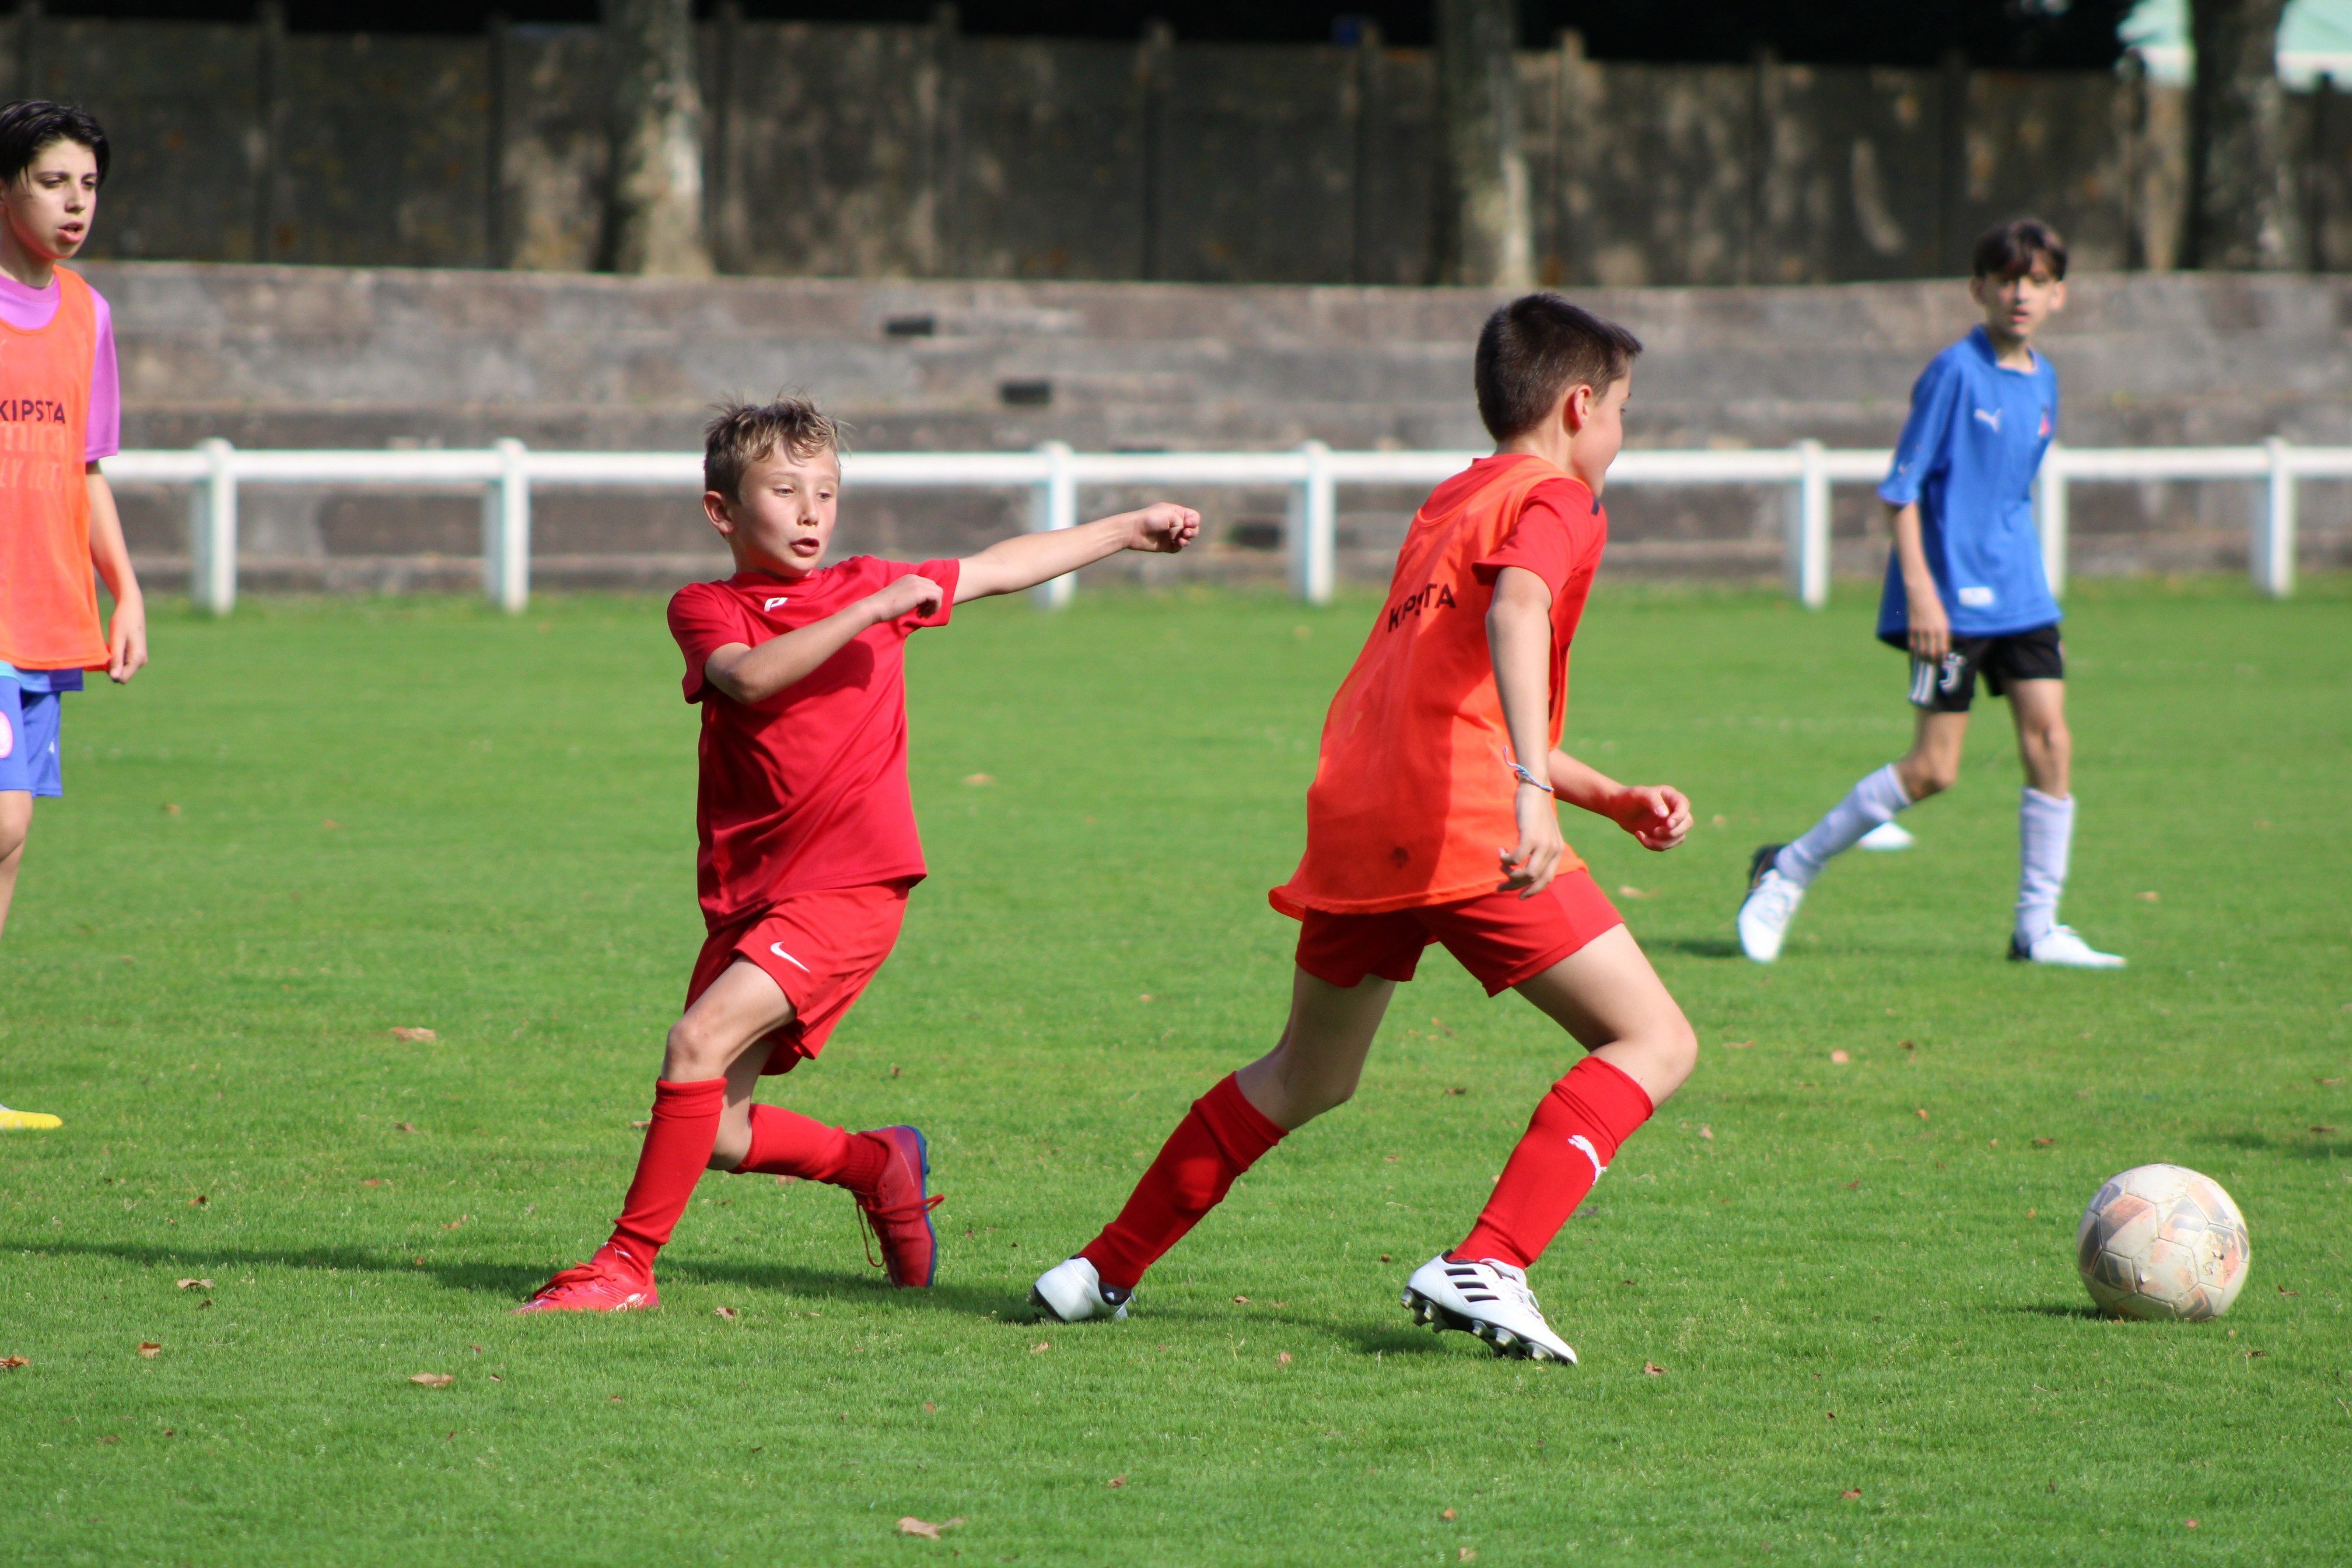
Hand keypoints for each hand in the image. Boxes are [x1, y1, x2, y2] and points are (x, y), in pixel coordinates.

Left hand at [107, 596, 146, 683]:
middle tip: (106, 648)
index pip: (122, 678)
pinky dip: (114, 656)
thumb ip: (116, 660)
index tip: (104, 657)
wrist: (131, 607)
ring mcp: (140, 658)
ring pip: (121, 668)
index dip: (110, 671)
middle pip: (121, 674)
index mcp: (138, 659)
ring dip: (112, 660)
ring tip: (110, 644)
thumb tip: (115, 680)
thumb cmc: (123, 621)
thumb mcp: (117, 640)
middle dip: (110, 666)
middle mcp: (141, 661)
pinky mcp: (136, 655)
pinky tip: (114, 644)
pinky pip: (122, 662)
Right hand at [866, 572, 943, 624]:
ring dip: (934, 605)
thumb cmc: (884, 606)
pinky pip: (937, 597)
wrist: (875, 607)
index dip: (928, 599)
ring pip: (938, 592)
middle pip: (935, 587)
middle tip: (923, 614)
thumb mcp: (901, 597)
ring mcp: (917, 583)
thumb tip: (923, 603)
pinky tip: (924, 615)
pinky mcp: (919, 592)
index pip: (928, 585)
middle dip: (932, 602)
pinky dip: (934, 607)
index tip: (920, 611)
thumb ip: (911, 595)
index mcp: (909, 578)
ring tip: (923, 615)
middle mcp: (914, 577)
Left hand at [1126, 503, 1201, 554]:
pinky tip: (1175, 544)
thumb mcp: (1170, 515)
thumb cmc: (1151, 519)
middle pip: (1192, 528)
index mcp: (1176, 512)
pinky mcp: (1166, 545)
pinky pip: (1177, 548)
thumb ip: (1181, 522)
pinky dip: (1178, 546)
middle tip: (1185, 533)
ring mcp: (1170, 534)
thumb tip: (1182, 533)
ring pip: (1186, 539)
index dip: (1194, 521)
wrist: (1134, 531)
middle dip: (1193, 531)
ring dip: (1186, 540)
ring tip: (1180, 540)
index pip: (1193, 516)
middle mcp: (1174, 523)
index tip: (1188, 523)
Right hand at [1497, 783, 1566, 898]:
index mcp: (1557, 850)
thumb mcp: (1543, 831)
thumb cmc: (1535, 810)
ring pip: (1527, 873)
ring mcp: (1543, 844)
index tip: (1520, 896)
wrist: (1536, 788)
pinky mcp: (1530, 837)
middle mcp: (1553, 850)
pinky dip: (1506, 860)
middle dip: (1517, 887)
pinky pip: (1516, 859)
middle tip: (1501, 887)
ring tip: (1500, 866)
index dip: (1533, 890)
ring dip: (1510, 875)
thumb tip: (1527, 865)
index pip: (1547, 879)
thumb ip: (1540, 847)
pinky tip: (1501, 851)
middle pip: (1536, 880)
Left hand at [1611, 784, 1690, 850]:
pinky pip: (1666, 845)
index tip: (1668, 824)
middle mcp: (1674, 810)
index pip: (1683, 806)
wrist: (1619, 808)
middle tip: (1655, 832)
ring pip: (1678, 837)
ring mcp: (1671, 824)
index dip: (1679, 816)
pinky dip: (1653, 845)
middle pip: (1687, 823)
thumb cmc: (1629, 798)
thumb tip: (1665, 815)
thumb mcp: (1639, 795)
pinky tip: (1639, 835)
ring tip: (1640, 835)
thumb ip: (1652, 801)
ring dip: (1661, 842)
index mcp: (1671, 796)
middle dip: (1673, 831)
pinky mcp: (1665, 835)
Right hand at [1905, 581, 1949, 662]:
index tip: (1941, 662)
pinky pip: (1911, 643)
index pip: (1941, 649)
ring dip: (1923, 657)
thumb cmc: (1936, 606)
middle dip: (1932, 660)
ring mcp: (1920, 631)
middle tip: (1932, 664)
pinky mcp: (1911, 628)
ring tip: (1924, 661)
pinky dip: (1913, 650)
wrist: (1921, 596)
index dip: (1941, 658)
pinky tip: (1915, 653)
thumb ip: (1944, 634)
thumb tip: (1943, 648)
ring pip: (1921, 650)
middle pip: (1931, 652)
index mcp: (1941, 629)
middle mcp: (1931, 632)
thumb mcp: (1944, 620)